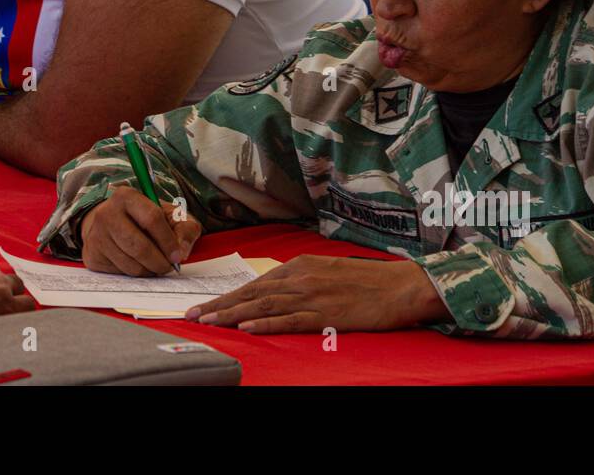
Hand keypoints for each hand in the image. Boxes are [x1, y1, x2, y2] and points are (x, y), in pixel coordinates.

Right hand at [80, 185, 202, 275]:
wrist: (113, 222)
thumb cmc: (146, 218)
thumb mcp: (170, 215)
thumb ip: (185, 228)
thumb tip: (182, 252)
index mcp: (127, 197)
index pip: (151, 219)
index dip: (168, 241)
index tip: (178, 255)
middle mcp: (107, 213)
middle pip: (139, 246)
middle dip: (160, 262)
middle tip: (169, 267)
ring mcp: (96, 235)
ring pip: (131, 264)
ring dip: (149, 271)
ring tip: (155, 265)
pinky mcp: (92, 255)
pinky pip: (120, 273)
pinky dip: (135, 274)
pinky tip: (138, 264)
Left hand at [185, 255, 448, 333]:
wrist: (401, 286)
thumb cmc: (367, 280)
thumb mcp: (327, 271)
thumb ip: (300, 279)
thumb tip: (275, 290)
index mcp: (301, 265)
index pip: (256, 283)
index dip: (228, 295)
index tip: (205, 304)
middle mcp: (301, 278)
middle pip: (253, 293)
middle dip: (220, 304)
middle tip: (192, 314)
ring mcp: (312, 296)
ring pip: (263, 306)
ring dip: (233, 314)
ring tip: (208, 320)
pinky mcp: (325, 314)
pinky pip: (289, 320)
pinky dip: (265, 323)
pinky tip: (246, 327)